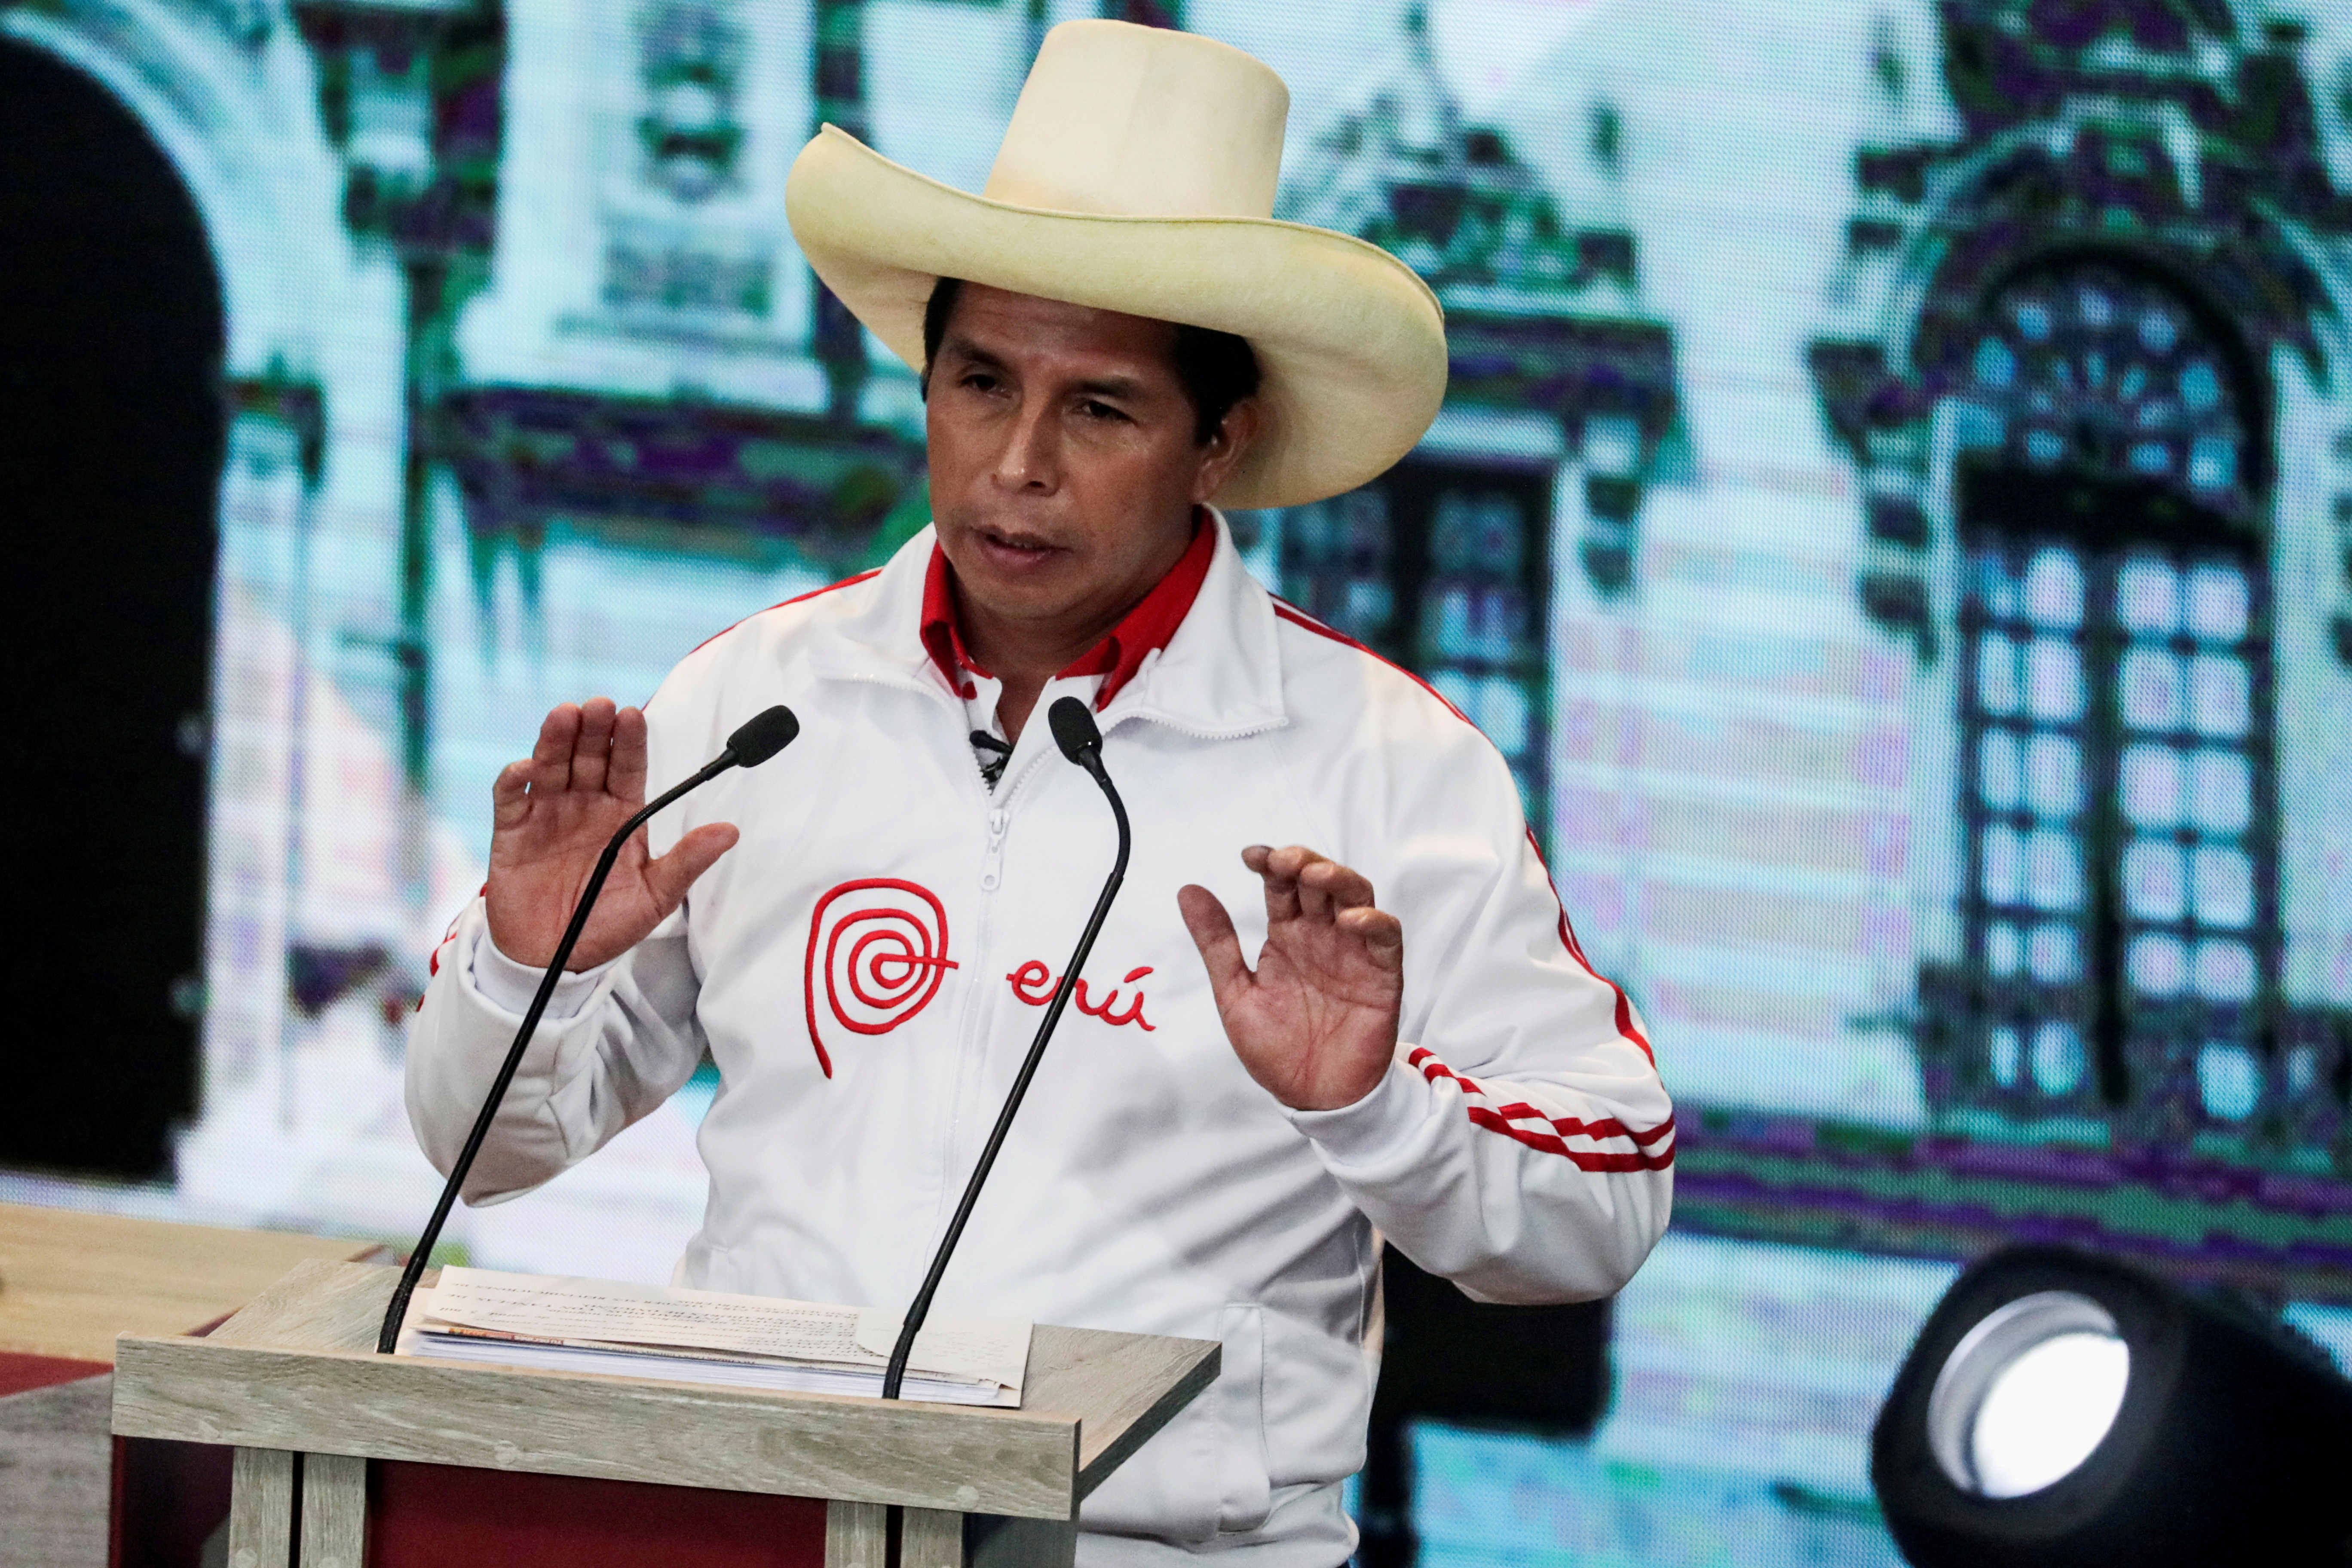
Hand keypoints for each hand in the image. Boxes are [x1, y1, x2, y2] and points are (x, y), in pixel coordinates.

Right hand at [484, 698, 739, 970]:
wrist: (554, 960)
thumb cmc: (606, 926)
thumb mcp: (656, 897)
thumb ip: (688, 861)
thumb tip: (731, 832)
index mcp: (621, 813)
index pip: (628, 767)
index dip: (629, 741)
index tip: (633, 715)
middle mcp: (584, 805)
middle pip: (589, 756)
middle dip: (594, 729)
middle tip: (599, 706)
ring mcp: (546, 813)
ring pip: (551, 765)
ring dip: (556, 739)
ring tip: (566, 715)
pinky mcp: (512, 831)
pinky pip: (510, 797)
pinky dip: (515, 778)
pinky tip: (527, 768)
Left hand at [1178, 846, 1402, 1111]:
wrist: (1314, 1098)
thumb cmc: (1276, 1049)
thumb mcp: (1235, 994)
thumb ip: (1216, 943)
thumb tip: (1188, 890)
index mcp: (1287, 936)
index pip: (1281, 885)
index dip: (1270, 863)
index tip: (1250, 856)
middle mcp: (1322, 937)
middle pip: (1320, 881)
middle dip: (1304, 862)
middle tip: (1283, 861)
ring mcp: (1354, 953)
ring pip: (1356, 897)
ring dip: (1338, 880)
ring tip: (1315, 876)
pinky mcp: (1383, 975)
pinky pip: (1386, 938)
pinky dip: (1373, 922)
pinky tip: (1349, 921)